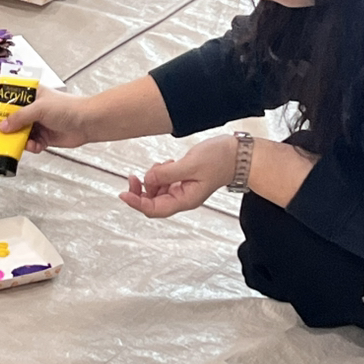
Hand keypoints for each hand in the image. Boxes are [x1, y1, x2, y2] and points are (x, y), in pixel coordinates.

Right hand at [0, 88, 91, 151]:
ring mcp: (39, 123)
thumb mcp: (39, 109)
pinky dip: (32, 146)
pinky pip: (32, 144)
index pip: (11, 101)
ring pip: (22, 134)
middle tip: (4, 137)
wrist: (87, 122)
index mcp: (32, 95)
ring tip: (23, 143)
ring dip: (21, 140)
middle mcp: (34, 109)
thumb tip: (3, 126)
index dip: (2, 110)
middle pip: (14, 120)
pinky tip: (36, 146)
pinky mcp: (45, 137)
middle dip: (9, 130)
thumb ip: (20, 118)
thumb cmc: (68, 108)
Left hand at [118, 135, 237, 217]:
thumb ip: (167, 173)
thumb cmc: (221, 160)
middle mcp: (183, 198)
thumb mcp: (190, 164)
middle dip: (140, 190)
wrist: (240, 154)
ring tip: (160, 165)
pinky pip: (165, 181)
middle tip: (132, 177)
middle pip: (153, 202)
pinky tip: (167, 163)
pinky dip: (161, 173)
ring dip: (152, 179)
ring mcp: (184, 189)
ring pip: (158, 190)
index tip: (123, 193)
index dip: (136, 202)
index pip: (154, 208)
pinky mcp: (185, 179)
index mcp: (185, 200)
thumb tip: (147, 180)